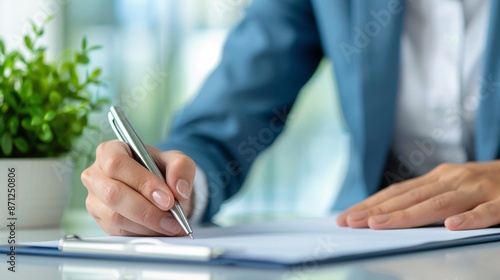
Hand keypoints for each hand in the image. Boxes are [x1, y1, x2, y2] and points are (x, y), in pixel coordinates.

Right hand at [81, 140, 195, 235]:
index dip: (142, 182)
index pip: (117, 164)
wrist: (159, 189)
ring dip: (147, 225)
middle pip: (113, 194)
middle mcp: (96, 174)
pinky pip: (118, 231)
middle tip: (172, 219)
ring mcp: (94, 199)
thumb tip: (179, 190)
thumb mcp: (177, 161)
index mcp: (110, 151)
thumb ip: (181, 168)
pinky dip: (142, 233)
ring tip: (171, 226)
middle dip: (146, 210)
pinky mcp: (99, 220)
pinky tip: (159, 230)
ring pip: (115, 217)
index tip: (167, 199)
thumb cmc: (161, 170)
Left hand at [337, 161, 499, 229]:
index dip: (371, 204)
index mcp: (438, 178)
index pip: (397, 193)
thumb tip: (388, 213)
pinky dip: (470, 219)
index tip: (346, 216)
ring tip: (380, 224)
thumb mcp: (451, 186)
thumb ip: (425, 197)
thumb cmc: (483, 185)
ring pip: (439, 204)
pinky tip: (452, 227)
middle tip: (350, 222)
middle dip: (377, 211)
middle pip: (410, 198)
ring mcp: (477, 189)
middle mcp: (452, 180)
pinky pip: (486, 212)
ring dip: (408, 215)